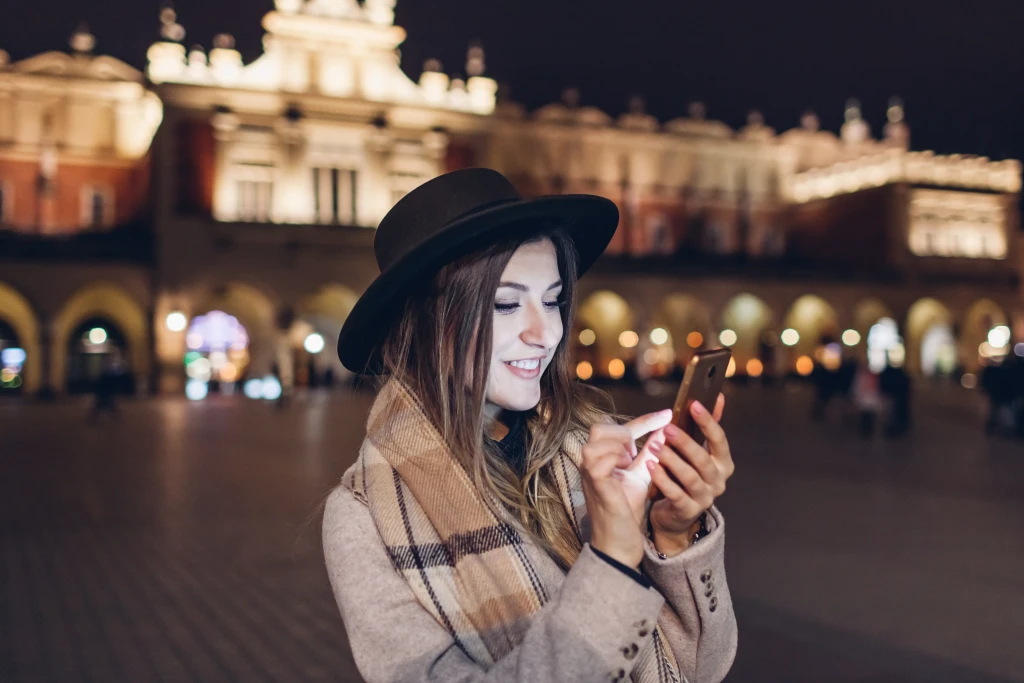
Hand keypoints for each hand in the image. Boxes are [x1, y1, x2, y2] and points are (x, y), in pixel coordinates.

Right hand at [580, 409, 672, 568]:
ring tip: (632, 462)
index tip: (668, 414)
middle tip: (639, 450)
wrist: (618, 543)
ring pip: (598, 439)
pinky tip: (627, 468)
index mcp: (600, 458)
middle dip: (625, 432)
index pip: (617, 429)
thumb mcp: (641, 474)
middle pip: (600, 427)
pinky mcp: (594, 483)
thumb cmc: (626, 510)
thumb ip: (650, 452)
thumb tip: (664, 431)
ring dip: (620, 445)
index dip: (644, 420)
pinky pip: (600, 458)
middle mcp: (590, 462)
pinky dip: (617, 458)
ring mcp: (589, 472)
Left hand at [645, 394, 734, 556]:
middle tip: (667, 428)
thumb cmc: (684, 473)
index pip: (719, 440)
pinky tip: (650, 466)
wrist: (675, 512)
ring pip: (690, 477)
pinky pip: (675, 494)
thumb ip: (706, 426)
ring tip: (654, 446)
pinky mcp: (688, 510)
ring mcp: (705, 497)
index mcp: (723, 462)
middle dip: (685, 442)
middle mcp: (718, 480)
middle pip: (703, 459)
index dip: (708, 422)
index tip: (694, 404)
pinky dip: (662, 479)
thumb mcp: (697, 450)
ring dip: (671, 460)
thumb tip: (719, 395)